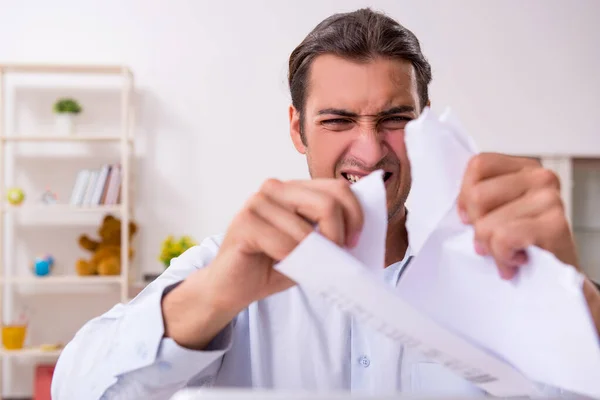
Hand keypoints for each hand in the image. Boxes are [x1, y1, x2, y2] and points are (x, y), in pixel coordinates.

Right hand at [206, 178, 362, 312]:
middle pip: (328, 202)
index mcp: (294, 189)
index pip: (338, 188)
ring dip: (311, 255)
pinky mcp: (244, 222)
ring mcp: (257, 202)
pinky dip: (291, 260)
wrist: (232, 287)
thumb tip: (358, 236)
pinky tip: (280, 264)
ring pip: (306, 228)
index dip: (355, 215)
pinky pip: (284, 243)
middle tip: (335, 256)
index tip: (353, 242)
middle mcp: (275, 188)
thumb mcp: (310, 248)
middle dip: (338, 235)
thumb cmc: (272, 265)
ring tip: (302, 266)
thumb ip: (329, 234)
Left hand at [457, 153, 578, 278]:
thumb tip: (460, 211)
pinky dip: (503, 255)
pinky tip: (516, 260)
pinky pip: (504, 237)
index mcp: (523, 168)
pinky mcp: (555, 224)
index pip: (478, 165)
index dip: (465, 196)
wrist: (557, 275)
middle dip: (477, 227)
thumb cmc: (522, 244)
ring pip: (486, 222)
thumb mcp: (497, 212)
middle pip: (476, 196)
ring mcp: (549, 199)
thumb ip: (480, 200)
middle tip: (492, 242)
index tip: (472, 218)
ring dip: (491, 247)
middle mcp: (540, 178)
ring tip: (507, 254)